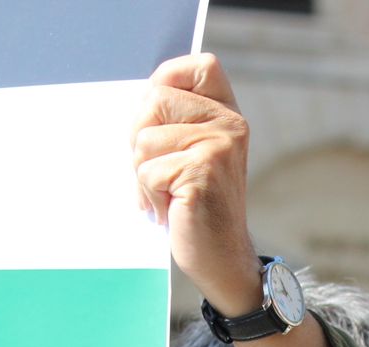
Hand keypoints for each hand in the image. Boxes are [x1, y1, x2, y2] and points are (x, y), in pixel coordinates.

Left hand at [131, 55, 261, 314]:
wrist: (223, 257)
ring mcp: (219, 149)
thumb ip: (175, 121)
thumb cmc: (197, 206)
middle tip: (159, 172)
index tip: (159, 118)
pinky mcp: (201, 174)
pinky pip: (147, 172)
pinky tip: (171, 210)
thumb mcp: (191, 153)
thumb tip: (138, 100)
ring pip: (144, 140)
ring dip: (144, 174)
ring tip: (167, 195)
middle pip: (154, 101)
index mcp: (229, 114)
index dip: (168, 80)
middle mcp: (230, 126)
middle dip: (140, 139)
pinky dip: (149, 197)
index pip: (199, 66)